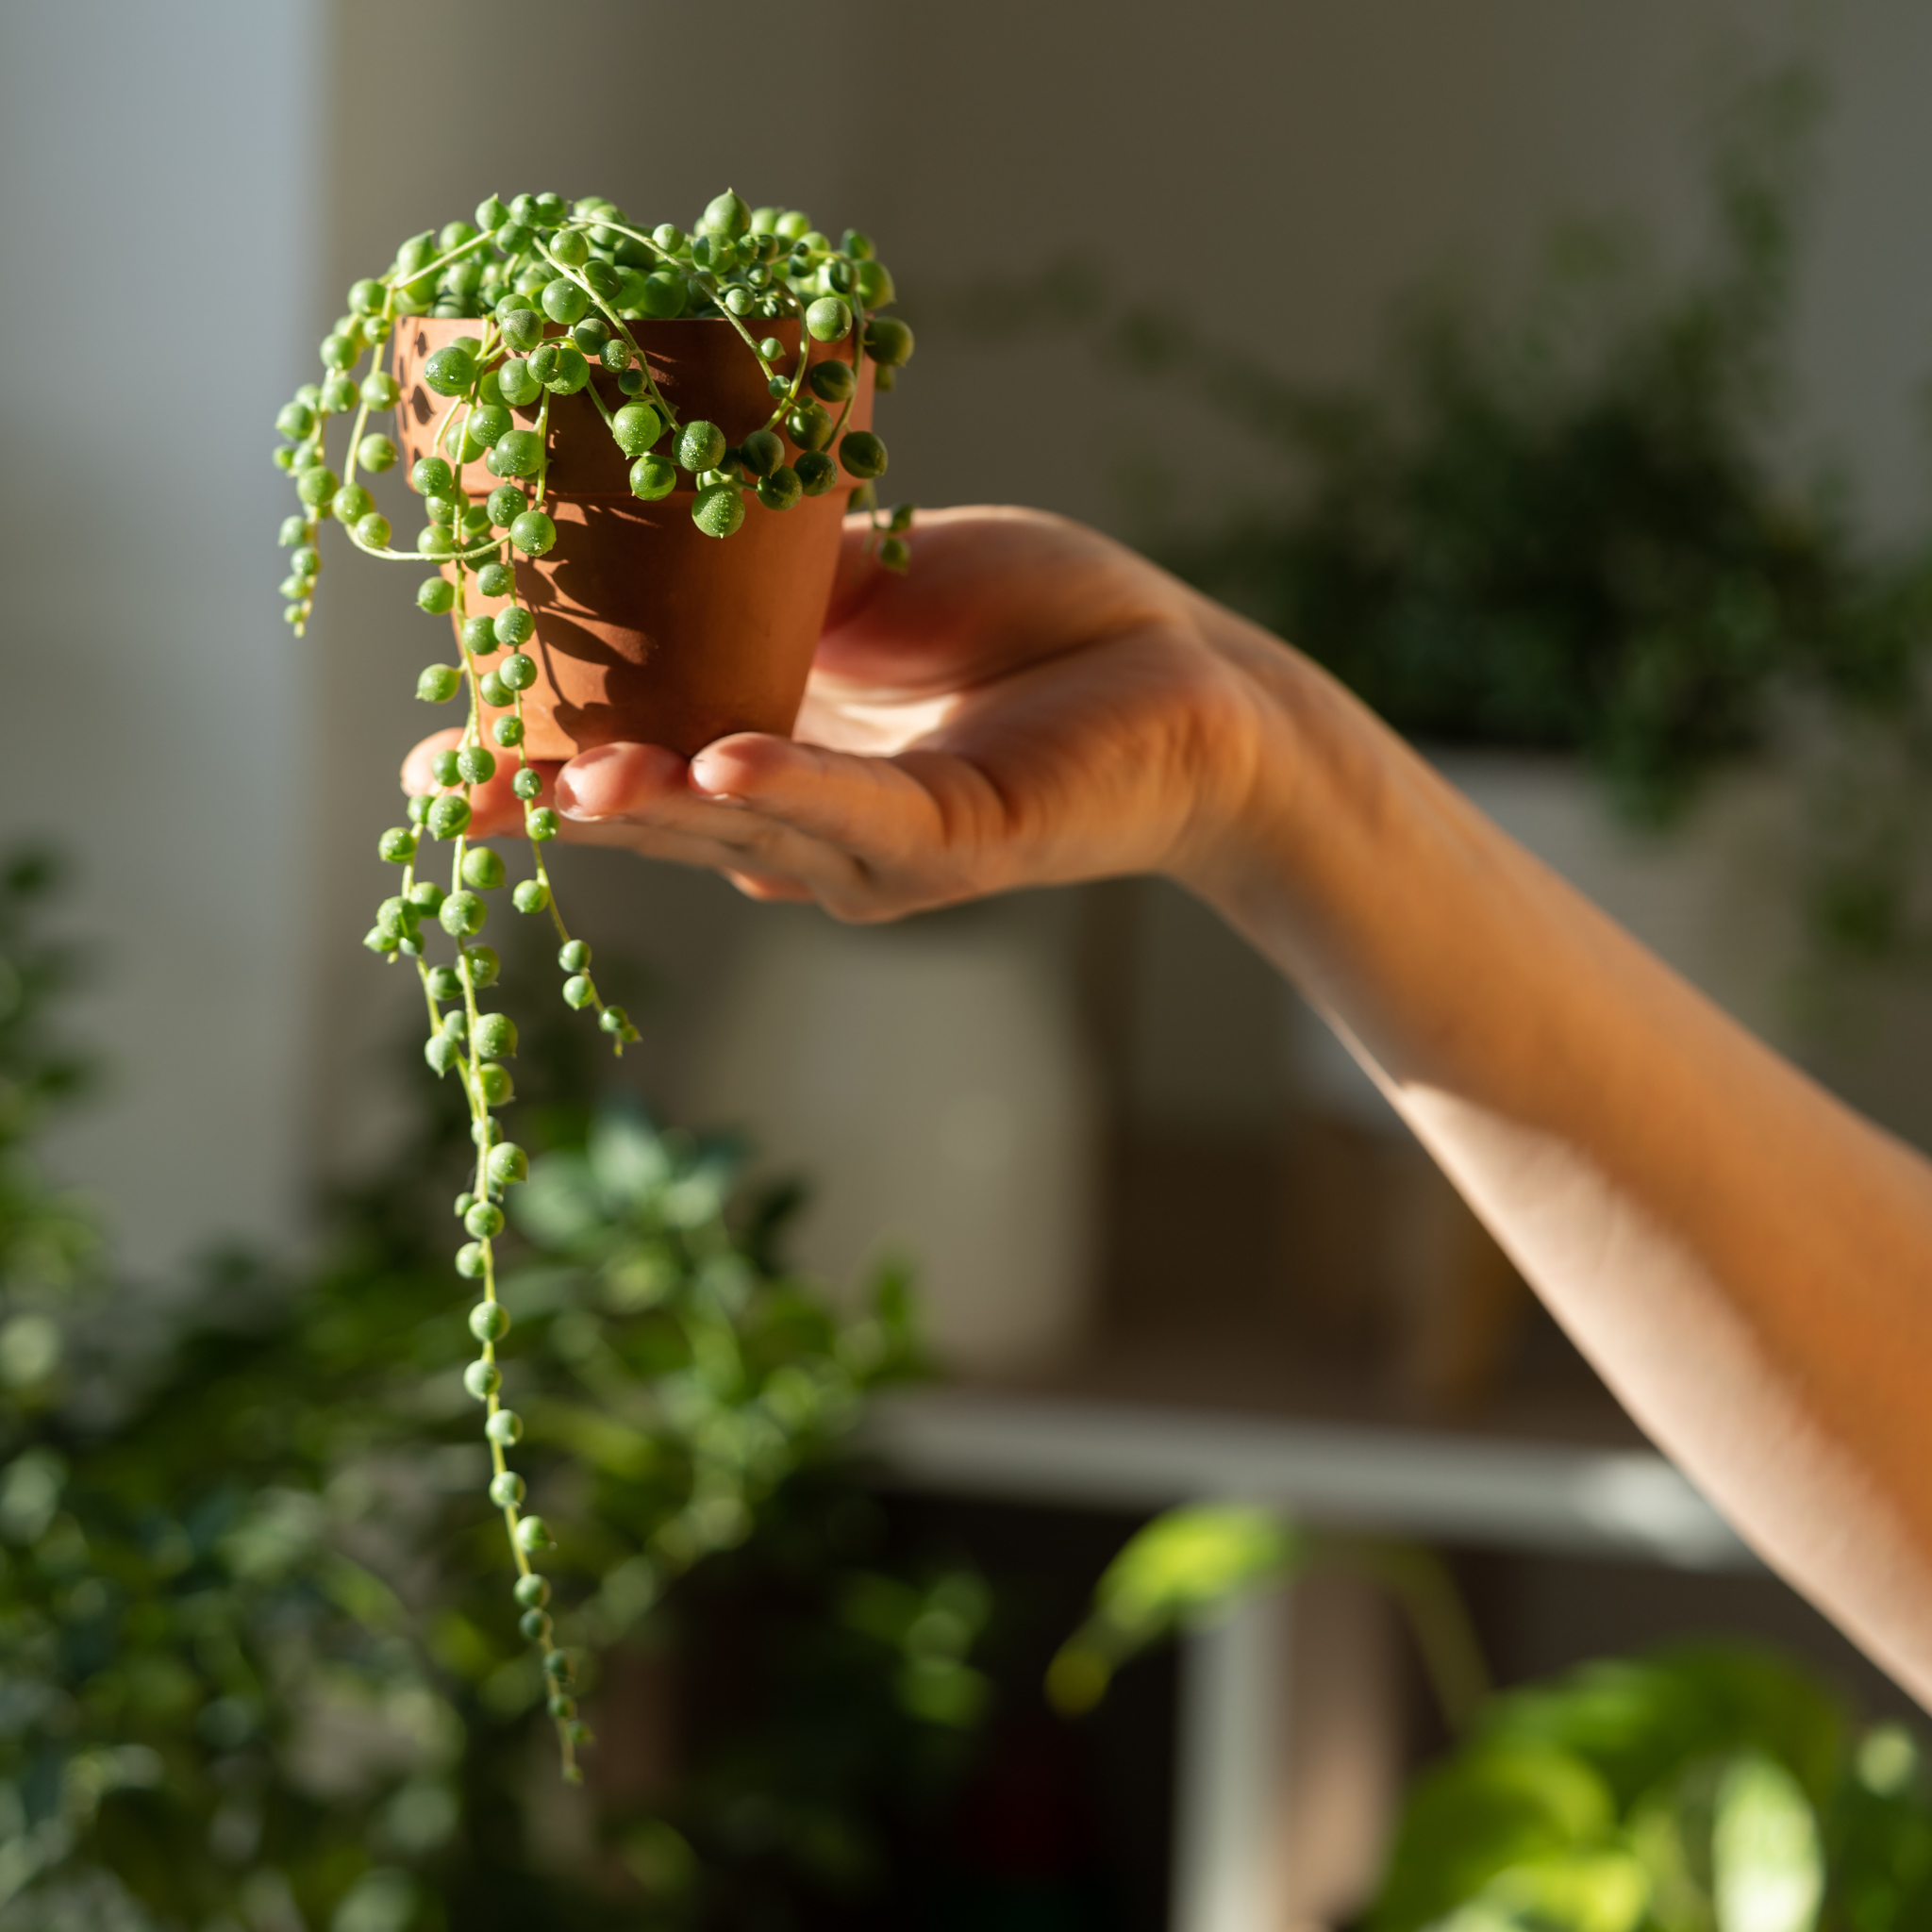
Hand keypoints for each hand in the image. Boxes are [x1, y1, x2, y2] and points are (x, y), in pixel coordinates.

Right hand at [402, 506, 1273, 919]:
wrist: (1189, 678)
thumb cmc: (1042, 625)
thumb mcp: (877, 579)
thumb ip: (777, 587)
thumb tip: (663, 543)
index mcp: (784, 749)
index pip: (642, 759)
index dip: (541, 761)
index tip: (437, 751)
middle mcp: (813, 820)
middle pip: (665, 818)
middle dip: (558, 801)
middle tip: (450, 785)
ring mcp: (880, 847)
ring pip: (743, 831)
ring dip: (651, 805)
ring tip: (560, 777)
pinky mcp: (957, 842)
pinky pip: (861, 819)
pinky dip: (789, 791)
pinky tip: (716, 766)